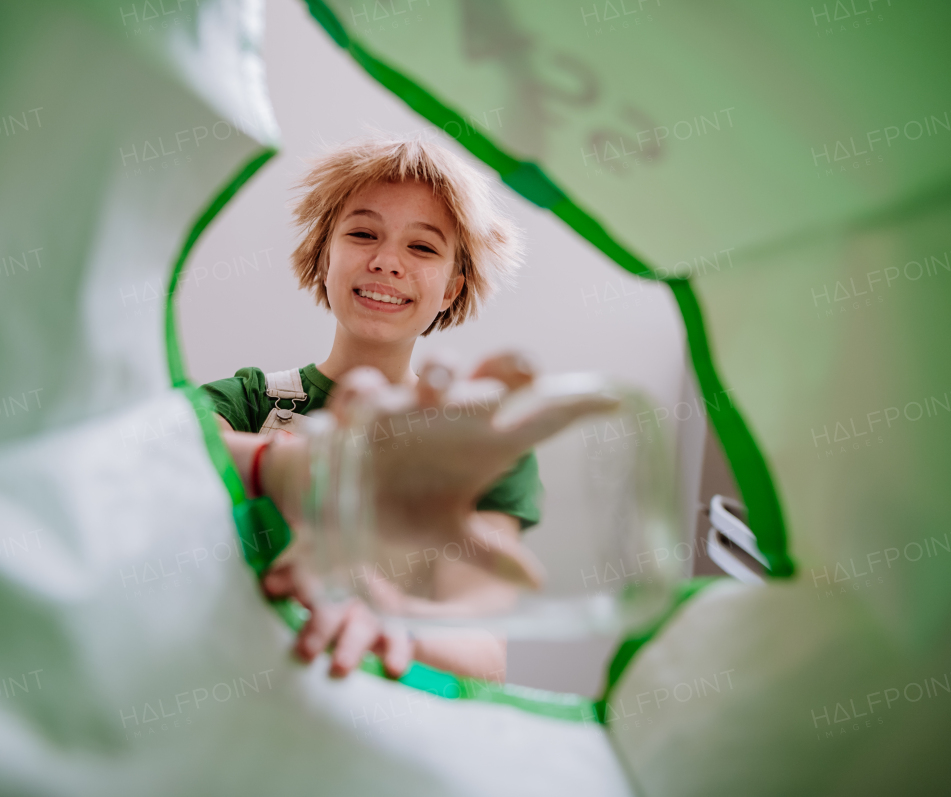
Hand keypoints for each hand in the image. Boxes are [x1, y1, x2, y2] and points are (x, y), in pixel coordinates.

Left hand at [262, 562, 412, 678]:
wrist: (389, 612)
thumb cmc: (338, 609)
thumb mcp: (316, 598)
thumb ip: (293, 589)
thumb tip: (266, 583)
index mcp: (325, 585)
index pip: (305, 576)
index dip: (289, 580)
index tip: (270, 588)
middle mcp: (348, 598)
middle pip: (332, 609)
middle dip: (318, 628)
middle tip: (305, 652)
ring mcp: (374, 615)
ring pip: (362, 628)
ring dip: (351, 647)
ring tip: (339, 667)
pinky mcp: (399, 633)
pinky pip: (400, 643)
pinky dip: (398, 654)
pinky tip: (393, 668)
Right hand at [326, 352, 618, 586]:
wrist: (340, 499)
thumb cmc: (403, 505)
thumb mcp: (446, 534)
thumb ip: (487, 553)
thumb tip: (535, 581)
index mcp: (482, 439)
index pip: (537, 415)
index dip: (573, 406)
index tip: (610, 403)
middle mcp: (453, 416)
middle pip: (493, 375)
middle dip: (508, 369)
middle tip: (522, 378)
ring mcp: (410, 409)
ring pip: (436, 373)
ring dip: (442, 376)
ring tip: (442, 392)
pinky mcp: (365, 413)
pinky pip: (368, 392)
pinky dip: (368, 394)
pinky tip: (367, 406)